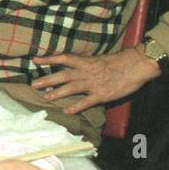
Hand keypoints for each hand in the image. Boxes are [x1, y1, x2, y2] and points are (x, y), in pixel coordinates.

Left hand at [30, 47, 160, 113]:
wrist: (135, 66)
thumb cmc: (118, 62)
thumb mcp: (98, 59)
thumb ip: (85, 63)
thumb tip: (73, 65)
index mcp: (85, 61)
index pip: (63, 58)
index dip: (48, 59)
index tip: (34, 60)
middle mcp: (85, 72)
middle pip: (62, 75)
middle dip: (47, 80)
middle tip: (33, 84)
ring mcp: (92, 84)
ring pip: (71, 88)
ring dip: (57, 93)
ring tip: (46, 98)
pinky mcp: (101, 94)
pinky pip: (86, 102)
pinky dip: (76, 107)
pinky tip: (66, 111)